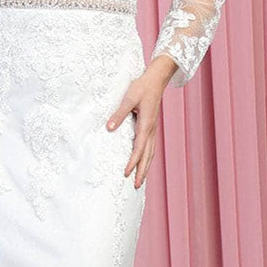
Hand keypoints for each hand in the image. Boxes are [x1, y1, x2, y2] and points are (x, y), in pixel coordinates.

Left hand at [106, 55, 178, 187]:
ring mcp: (153, 129)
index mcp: (146, 125)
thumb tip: (109, 128)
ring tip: (140, 180)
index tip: (126, 173)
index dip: (132, 162)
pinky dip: (147, 158)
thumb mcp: (129, 98)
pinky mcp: (151, 127)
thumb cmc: (142, 87)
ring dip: (145, 167)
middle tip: (136, 186)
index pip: (139, 149)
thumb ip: (119, 113)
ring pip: (150, 153)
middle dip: (142, 172)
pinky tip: (144, 162)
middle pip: (147, 156)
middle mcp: (151, 130)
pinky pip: (150, 147)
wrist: (156, 79)